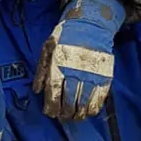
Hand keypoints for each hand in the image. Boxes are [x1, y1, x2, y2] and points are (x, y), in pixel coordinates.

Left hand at [32, 0, 124, 120]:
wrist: (90, 23)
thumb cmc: (65, 36)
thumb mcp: (47, 48)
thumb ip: (41, 70)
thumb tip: (36, 91)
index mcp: (59, 63)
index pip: (55, 91)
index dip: (52, 106)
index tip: (50, 113)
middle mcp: (76, 70)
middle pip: (69, 100)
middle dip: (65, 112)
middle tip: (62, 116)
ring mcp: (92, 73)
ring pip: (85, 101)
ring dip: (79, 114)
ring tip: (74, 117)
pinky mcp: (104, 74)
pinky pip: (100, 97)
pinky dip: (94, 107)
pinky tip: (89, 111)